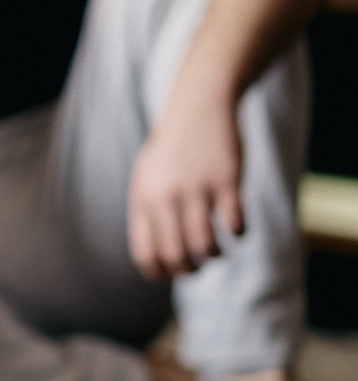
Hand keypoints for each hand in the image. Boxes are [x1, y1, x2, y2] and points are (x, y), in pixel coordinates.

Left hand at [127, 92, 243, 280]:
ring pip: (205, 246)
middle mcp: (166, 196)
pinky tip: (236, 226)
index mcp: (143, 198)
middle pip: (176, 256)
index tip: (172, 274)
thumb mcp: (147, 177)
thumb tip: (156, 258)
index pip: (145, 253)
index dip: (160, 272)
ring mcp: (197, 188)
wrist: (198, 106)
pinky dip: (238, 233)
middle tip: (197, 266)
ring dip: (213, 255)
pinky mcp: (227, 181)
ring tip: (215, 250)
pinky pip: (235, 224)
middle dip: (188, 271)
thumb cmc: (171, 148)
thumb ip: (147, 214)